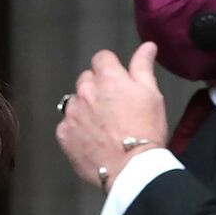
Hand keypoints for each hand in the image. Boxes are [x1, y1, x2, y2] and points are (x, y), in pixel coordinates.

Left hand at [56, 42, 168, 189]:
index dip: (109, 67)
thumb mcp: (152, 95)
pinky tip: (91, 139)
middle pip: (86, 79)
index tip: (116, 80)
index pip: (101, 58)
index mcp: (109, 79)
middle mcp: (86, 92)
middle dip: (97, 87)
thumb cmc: (146, 131)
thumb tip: (146, 47)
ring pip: (74, 101)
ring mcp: (72, 113)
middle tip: (112, 107)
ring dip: (85, 108)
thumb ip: (143, 67)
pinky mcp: (63, 134)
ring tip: (101, 126)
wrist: (131, 168)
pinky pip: (66, 124)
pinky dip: (76, 129)